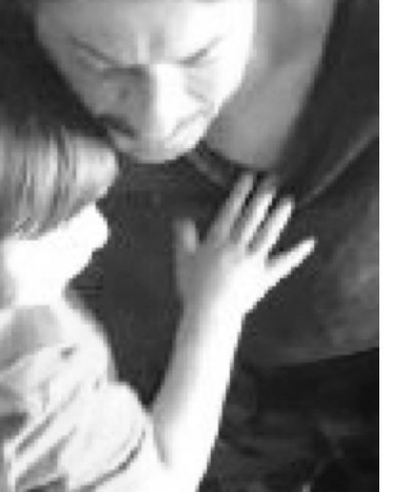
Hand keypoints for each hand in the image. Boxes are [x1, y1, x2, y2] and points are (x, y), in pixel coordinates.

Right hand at [173, 172, 314, 321]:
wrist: (210, 314)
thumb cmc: (194, 287)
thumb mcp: (183, 259)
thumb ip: (184, 237)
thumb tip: (182, 218)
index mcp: (216, 240)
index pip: (231, 210)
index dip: (241, 192)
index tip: (249, 176)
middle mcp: (236, 247)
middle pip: (252, 217)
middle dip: (263, 197)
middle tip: (273, 179)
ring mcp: (252, 262)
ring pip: (268, 234)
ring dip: (279, 216)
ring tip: (288, 200)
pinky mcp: (265, 277)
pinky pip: (284, 263)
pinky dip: (297, 253)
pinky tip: (309, 242)